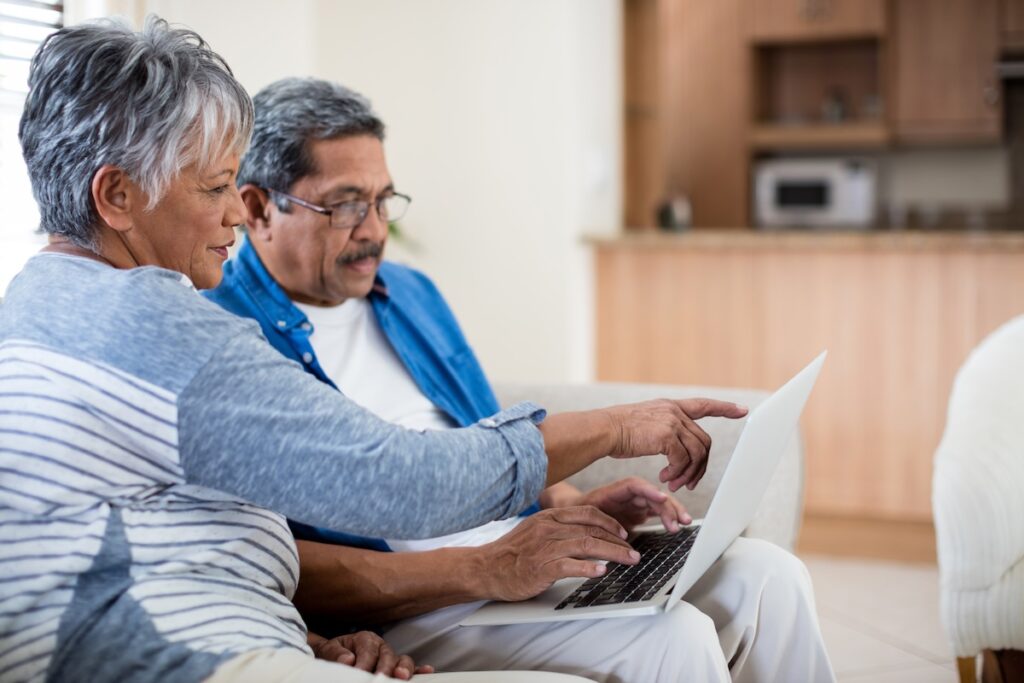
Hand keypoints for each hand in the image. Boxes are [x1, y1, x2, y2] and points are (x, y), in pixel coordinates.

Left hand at [309, 630, 433, 678]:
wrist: (334, 656)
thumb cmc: (333, 653)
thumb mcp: (329, 650)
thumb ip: (336, 654)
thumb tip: (348, 660)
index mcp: (365, 639)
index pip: (368, 652)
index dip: (365, 665)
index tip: (359, 673)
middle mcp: (381, 646)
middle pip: (388, 656)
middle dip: (386, 668)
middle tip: (381, 678)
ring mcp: (390, 657)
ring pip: (402, 661)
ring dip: (404, 669)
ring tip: (401, 677)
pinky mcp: (395, 667)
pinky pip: (410, 668)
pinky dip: (418, 670)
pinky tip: (426, 671)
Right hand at [478, 506, 638, 601]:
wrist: (485, 568)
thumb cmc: (511, 553)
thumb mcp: (535, 530)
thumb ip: (558, 529)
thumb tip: (586, 535)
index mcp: (549, 517)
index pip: (587, 513)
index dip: (609, 522)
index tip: (624, 532)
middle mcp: (548, 528)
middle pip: (591, 530)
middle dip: (617, 541)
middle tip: (634, 552)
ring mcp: (544, 547)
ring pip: (586, 545)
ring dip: (612, 553)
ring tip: (628, 560)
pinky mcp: (541, 567)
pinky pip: (570, 565)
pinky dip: (588, 568)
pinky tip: (601, 571)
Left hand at [577, 477, 690, 532]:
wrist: (576, 518)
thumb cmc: (580, 515)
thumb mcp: (586, 517)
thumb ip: (601, 524)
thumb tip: (617, 537)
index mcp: (615, 491)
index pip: (636, 486)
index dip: (650, 491)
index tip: (662, 498)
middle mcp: (629, 495)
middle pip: (652, 495)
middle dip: (668, 506)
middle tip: (679, 521)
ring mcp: (636, 503)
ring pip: (659, 503)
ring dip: (673, 511)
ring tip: (684, 523)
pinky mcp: (640, 513)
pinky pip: (658, 512)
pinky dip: (669, 517)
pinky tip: (679, 523)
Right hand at [602, 398, 746, 491]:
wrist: (603, 430)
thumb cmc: (616, 432)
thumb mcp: (644, 423)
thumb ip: (663, 429)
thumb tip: (675, 449)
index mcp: (670, 406)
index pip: (703, 404)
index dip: (724, 408)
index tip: (742, 410)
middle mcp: (674, 411)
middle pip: (704, 441)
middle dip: (700, 466)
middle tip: (688, 484)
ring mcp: (672, 422)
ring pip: (696, 453)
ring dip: (688, 474)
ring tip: (674, 485)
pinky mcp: (666, 435)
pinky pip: (683, 460)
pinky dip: (677, 473)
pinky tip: (665, 478)